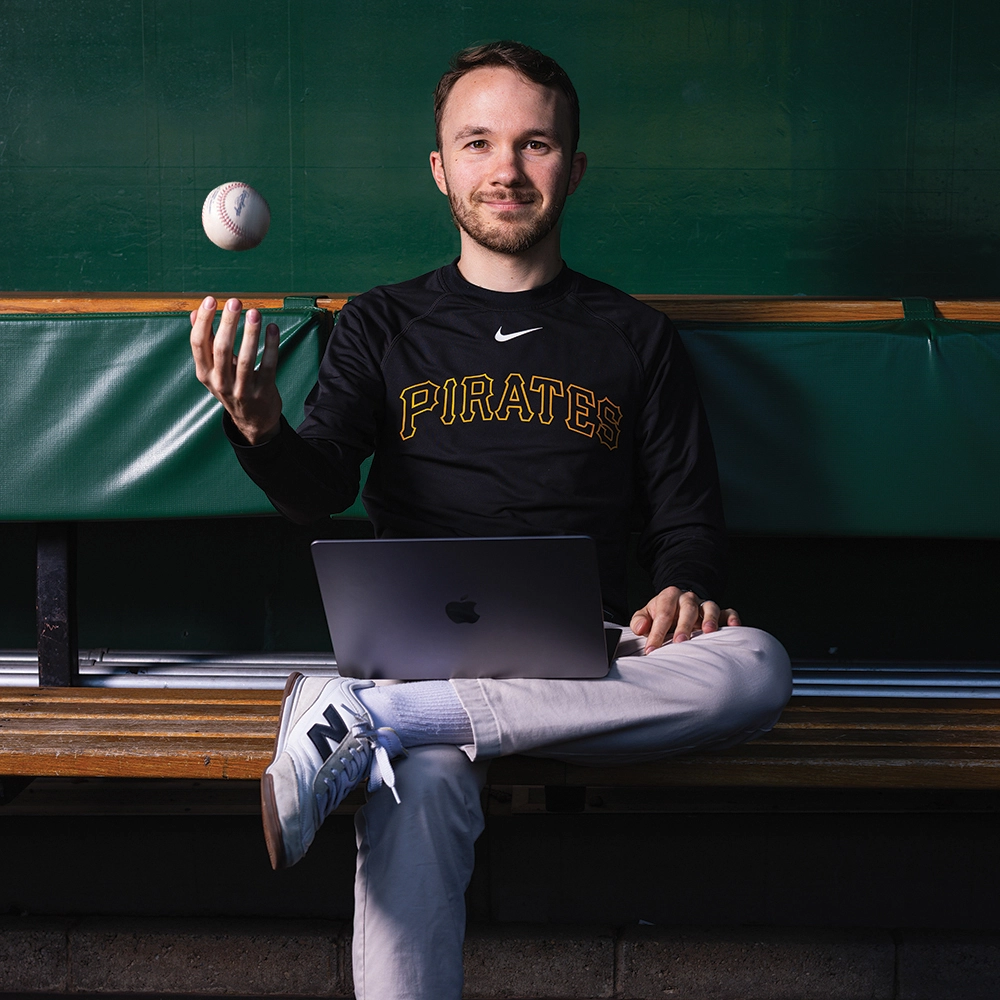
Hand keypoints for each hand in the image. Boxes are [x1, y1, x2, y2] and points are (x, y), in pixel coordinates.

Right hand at [190, 296, 282, 443]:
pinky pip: (268, 366)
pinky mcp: (263, 391)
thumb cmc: (232, 386)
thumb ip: (206, 342)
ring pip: (246, 358)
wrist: (252, 421)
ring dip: (250, 333)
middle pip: (221, 348)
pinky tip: (273, 328)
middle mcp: (220, 382)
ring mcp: (242, 389)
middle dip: (227, 323)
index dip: (203, 321)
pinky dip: (271, 346)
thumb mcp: (214, 368)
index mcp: (204, 373)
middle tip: (235, 302)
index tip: (211, 300)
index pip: (198, 343)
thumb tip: (194, 313)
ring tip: (255, 312)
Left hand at [630, 586, 740, 654]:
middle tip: (679, 642)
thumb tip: (640, 628)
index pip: (663, 614)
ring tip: (708, 631)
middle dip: (683, 626)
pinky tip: (733, 627)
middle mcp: (688, 598)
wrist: (678, 604)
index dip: (656, 633)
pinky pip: (728, 612)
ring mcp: (704, 604)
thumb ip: (640, 620)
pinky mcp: (719, 612)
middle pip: (687, 610)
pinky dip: (732, 618)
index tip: (651, 650)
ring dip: (709, 619)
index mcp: (669, 596)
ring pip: (709, 608)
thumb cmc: (661, 614)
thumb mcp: (646, 614)